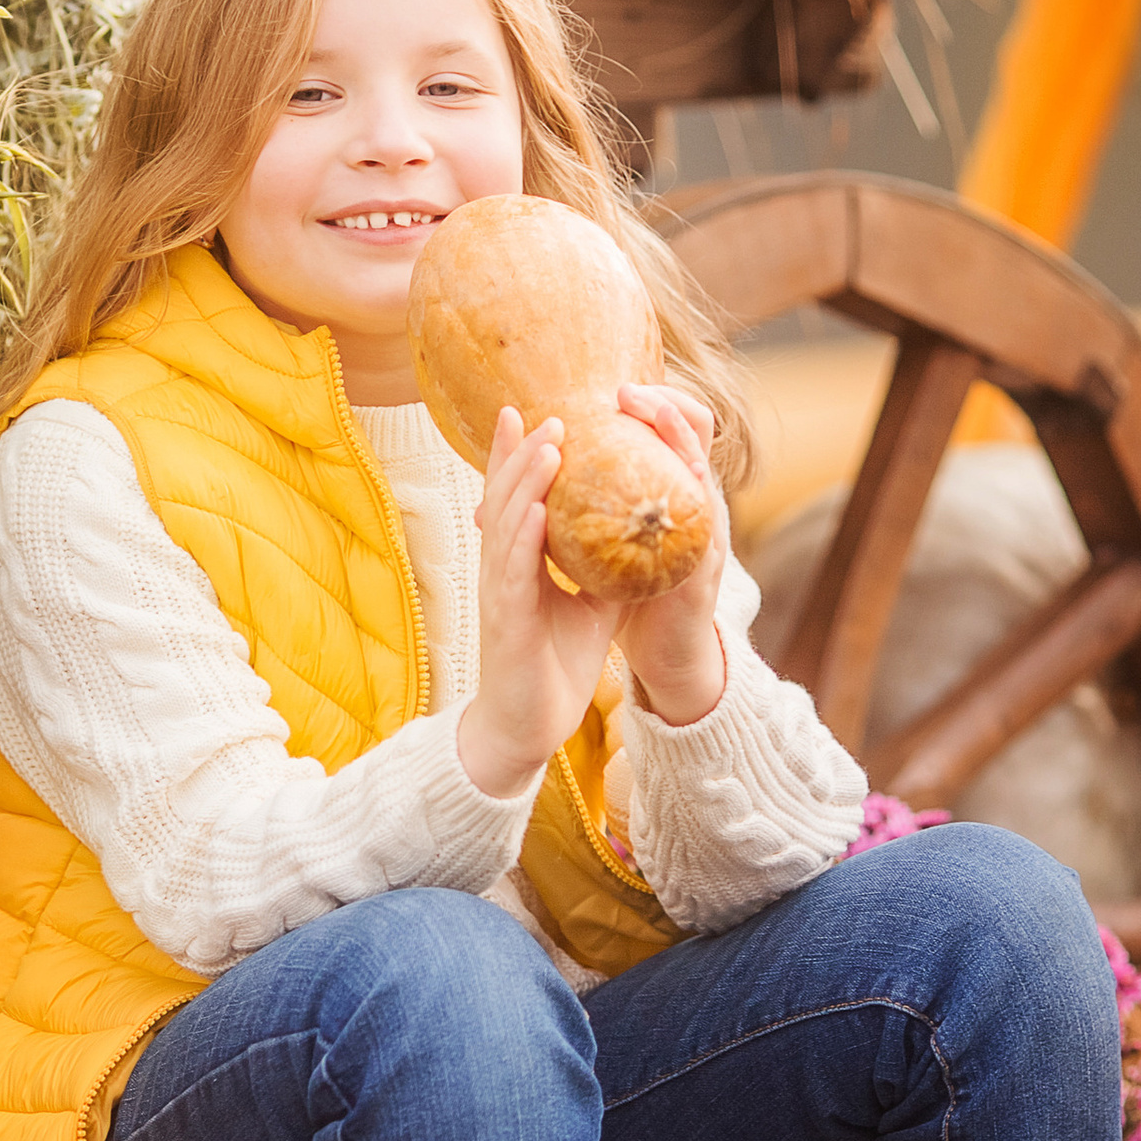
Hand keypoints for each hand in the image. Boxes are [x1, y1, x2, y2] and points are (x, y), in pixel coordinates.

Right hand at [456, 406, 626, 796]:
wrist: (524, 729)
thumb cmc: (552, 669)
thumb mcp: (592, 609)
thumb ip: (606, 570)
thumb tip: (640, 537)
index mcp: (519, 564)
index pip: (517, 499)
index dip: (518, 457)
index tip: (529, 414)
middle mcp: (502, 568)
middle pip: (505, 498)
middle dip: (521, 453)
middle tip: (539, 411)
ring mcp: (500, 591)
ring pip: (507, 522)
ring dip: (525, 481)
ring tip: (548, 442)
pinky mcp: (506, 619)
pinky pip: (512, 569)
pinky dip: (523, 535)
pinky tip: (536, 508)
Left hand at [614, 382, 729, 727]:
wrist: (666, 656)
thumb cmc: (633, 596)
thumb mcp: (606, 543)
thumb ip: (583, 510)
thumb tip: (522, 478)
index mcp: (669, 492)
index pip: (676, 427)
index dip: (656, 399)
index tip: (618, 386)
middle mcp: (695, 505)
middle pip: (699, 434)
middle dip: (667, 406)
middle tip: (628, 392)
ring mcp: (705, 536)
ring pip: (703, 473)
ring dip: (676, 441)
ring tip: (647, 416)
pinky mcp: (702, 575)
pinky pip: (700, 531)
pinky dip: (680, 503)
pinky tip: (652, 492)